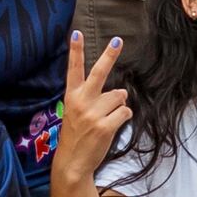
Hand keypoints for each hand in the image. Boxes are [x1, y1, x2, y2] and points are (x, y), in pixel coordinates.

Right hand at [56, 33, 130, 177]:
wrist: (72, 163)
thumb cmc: (76, 136)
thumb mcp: (75, 113)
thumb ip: (93, 99)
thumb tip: (122, 92)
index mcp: (71, 96)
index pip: (73, 69)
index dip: (75, 51)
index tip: (77, 33)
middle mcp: (81, 102)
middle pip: (99, 73)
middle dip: (109, 55)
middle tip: (117, 41)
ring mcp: (93, 114)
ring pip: (119, 97)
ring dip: (118, 106)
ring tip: (106, 119)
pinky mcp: (105, 126)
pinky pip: (125, 112)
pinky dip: (123, 117)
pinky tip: (112, 126)